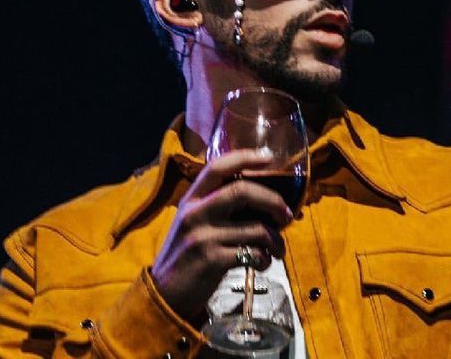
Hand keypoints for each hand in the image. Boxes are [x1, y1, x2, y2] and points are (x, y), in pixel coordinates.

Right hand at [150, 149, 293, 321]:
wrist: (163, 293)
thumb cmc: (186, 255)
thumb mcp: (193, 222)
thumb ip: (216, 206)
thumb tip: (261, 199)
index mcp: (191, 199)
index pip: (217, 167)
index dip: (245, 157)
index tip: (269, 157)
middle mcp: (195, 213)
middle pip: (242, 191)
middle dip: (273, 201)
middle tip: (287, 214)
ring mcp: (203, 236)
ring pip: (256, 228)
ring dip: (276, 240)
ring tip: (277, 249)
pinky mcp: (212, 261)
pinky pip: (252, 253)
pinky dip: (265, 259)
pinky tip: (262, 263)